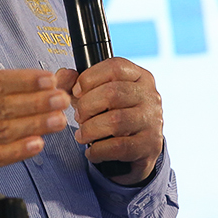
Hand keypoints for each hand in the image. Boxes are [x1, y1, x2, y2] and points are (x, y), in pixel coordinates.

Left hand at [55, 58, 163, 185]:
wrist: (140, 147)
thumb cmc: (116, 114)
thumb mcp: (101, 94)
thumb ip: (78, 83)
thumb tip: (65, 75)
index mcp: (140, 76)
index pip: (115, 67)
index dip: (90, 78)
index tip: (77, 91)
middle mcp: (150, 95)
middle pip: (112, 93)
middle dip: (87, 106)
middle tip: (78, 116)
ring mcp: (152, 120)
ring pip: (115, 121)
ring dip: (90, 130)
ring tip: (82, 134)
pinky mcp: (150, 144)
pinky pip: (118, 147)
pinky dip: (98, 150)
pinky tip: (92, 151)